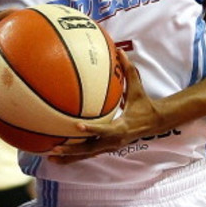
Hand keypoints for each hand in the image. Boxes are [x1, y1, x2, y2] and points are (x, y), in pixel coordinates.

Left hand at [47, 50, 161, 163]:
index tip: (76, 126)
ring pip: (87, 154)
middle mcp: (115, 140)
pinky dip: (74, 156)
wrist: (154, 122)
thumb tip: (119, 50)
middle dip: (73, 149)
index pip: (106, 130)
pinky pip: (88, 153)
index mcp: (122, 126)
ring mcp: (110, 146)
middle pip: (91, 148)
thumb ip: (129, 69)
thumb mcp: (138, 87)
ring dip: (69, 156)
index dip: (92, 129)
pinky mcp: (106, 148)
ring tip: (51, 156)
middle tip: (55, 147)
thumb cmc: (144, 103)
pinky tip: (58, 156)